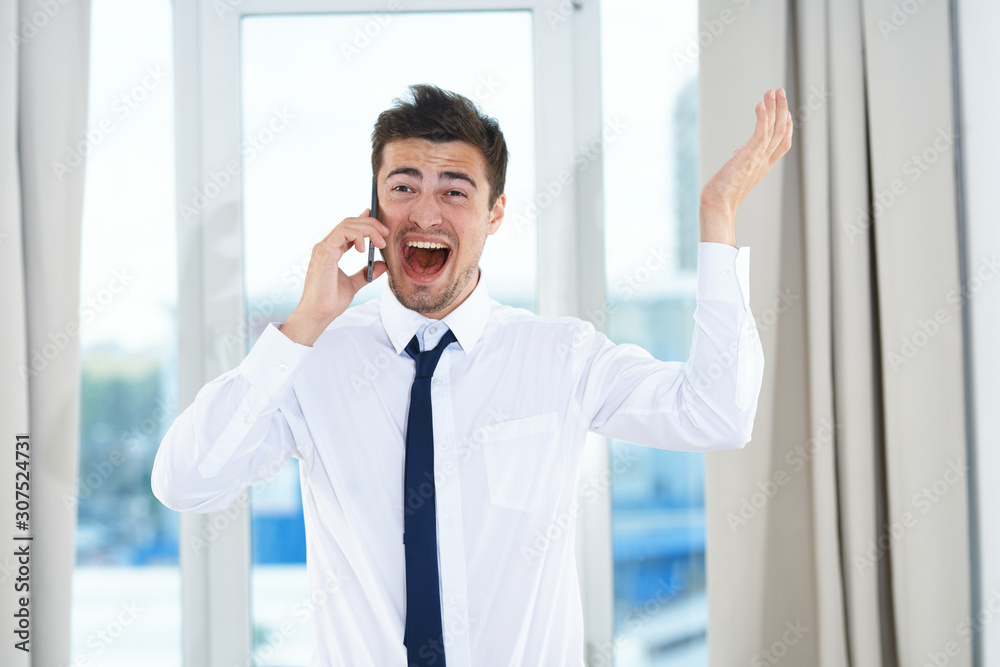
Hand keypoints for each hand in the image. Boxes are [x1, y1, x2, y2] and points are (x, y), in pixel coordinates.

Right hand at [280, 209, 388, 345]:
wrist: (319, 314)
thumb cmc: (330, 302)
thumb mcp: (353, 285)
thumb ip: (366, 273)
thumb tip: (382, 264)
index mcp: (331, 251)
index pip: (347, 228)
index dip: (363, 221)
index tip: (380, 225)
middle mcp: (326, 246)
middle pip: (349, 222)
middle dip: (370, 223)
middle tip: (385, 233)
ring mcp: (324, 248)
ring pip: (347, 224)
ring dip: (368, 229)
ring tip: (380, 242)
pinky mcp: (325, 252)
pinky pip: (342, 233)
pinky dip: (357, 236)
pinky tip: (365, 249)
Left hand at [700, 88, 793, 245]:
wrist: (717, 205)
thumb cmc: (722, 194)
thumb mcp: (736, 172)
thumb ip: (742, 160)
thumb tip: (738, 153)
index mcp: (764, 165)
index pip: (782, 143)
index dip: (786, 126)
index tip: (784, 110)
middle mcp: (764, 160)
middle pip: (781, 131)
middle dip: (782, 109)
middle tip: (780, 91)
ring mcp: (758, 158)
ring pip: (774, 128)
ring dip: (775, 107)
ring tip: (773, 91)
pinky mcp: (749, 156)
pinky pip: (761, 133)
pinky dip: (763, 118)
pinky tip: (760, 105)